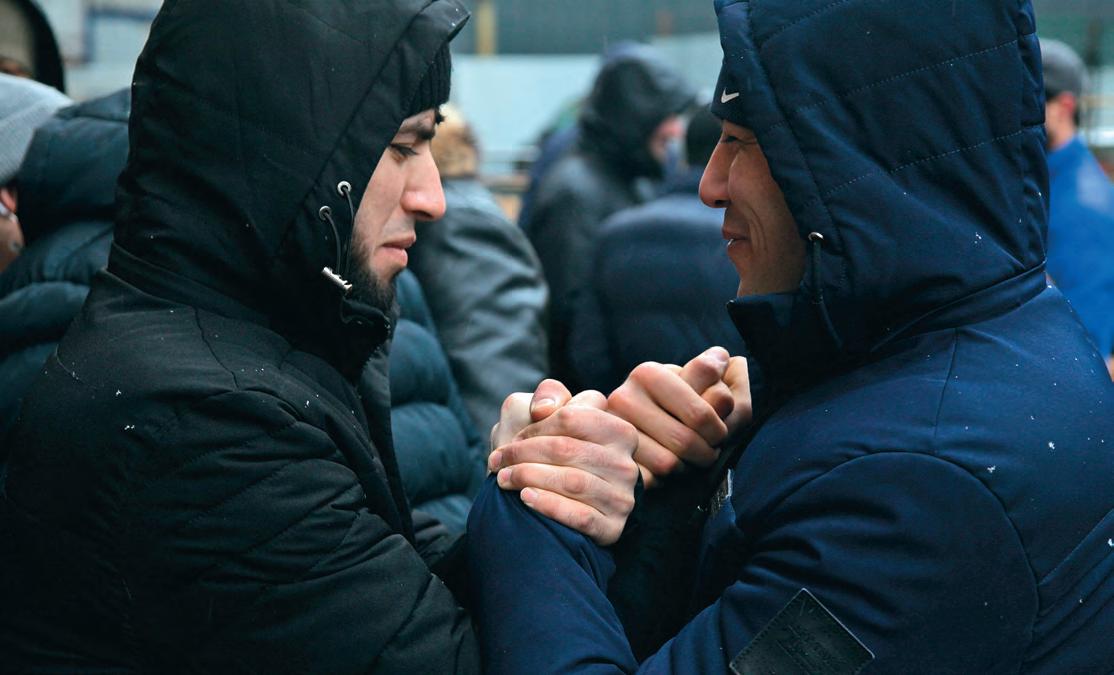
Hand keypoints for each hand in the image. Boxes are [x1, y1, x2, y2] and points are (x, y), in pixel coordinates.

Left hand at [488, 380, 639, 545]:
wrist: (546, 516)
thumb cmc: (543, 457)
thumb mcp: (540, 417)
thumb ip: (547, 395)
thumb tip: (544, 409)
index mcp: (618, 430)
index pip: (572, 417)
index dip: (535, 427)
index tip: (513, 439)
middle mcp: (625, 463)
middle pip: (567, 449)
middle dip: (523, 454)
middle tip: (497, 462)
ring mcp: (622, 497)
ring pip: (572, 482)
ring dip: (529, 478)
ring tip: (504, 480)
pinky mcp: (612, 528)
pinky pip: (580, 516)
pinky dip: (548, 505)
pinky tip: (526, 498)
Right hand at [608, 347, 751, 486]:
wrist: (643, 434)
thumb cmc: (684, 409)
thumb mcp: (707, 390)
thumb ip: (721, 381)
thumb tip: (722, 358)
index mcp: (648, 373)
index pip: (701, 412)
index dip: (720, 429)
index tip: (718, 432)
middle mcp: (623, 397)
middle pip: (685, 441)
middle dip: (706, 452)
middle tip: (708, 451)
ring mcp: (612, 430)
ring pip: (668, 463)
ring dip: (687, 468)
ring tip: (689, 459)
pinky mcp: (608, 459)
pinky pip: (649, 480)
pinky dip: (664, 480)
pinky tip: (667, 470)